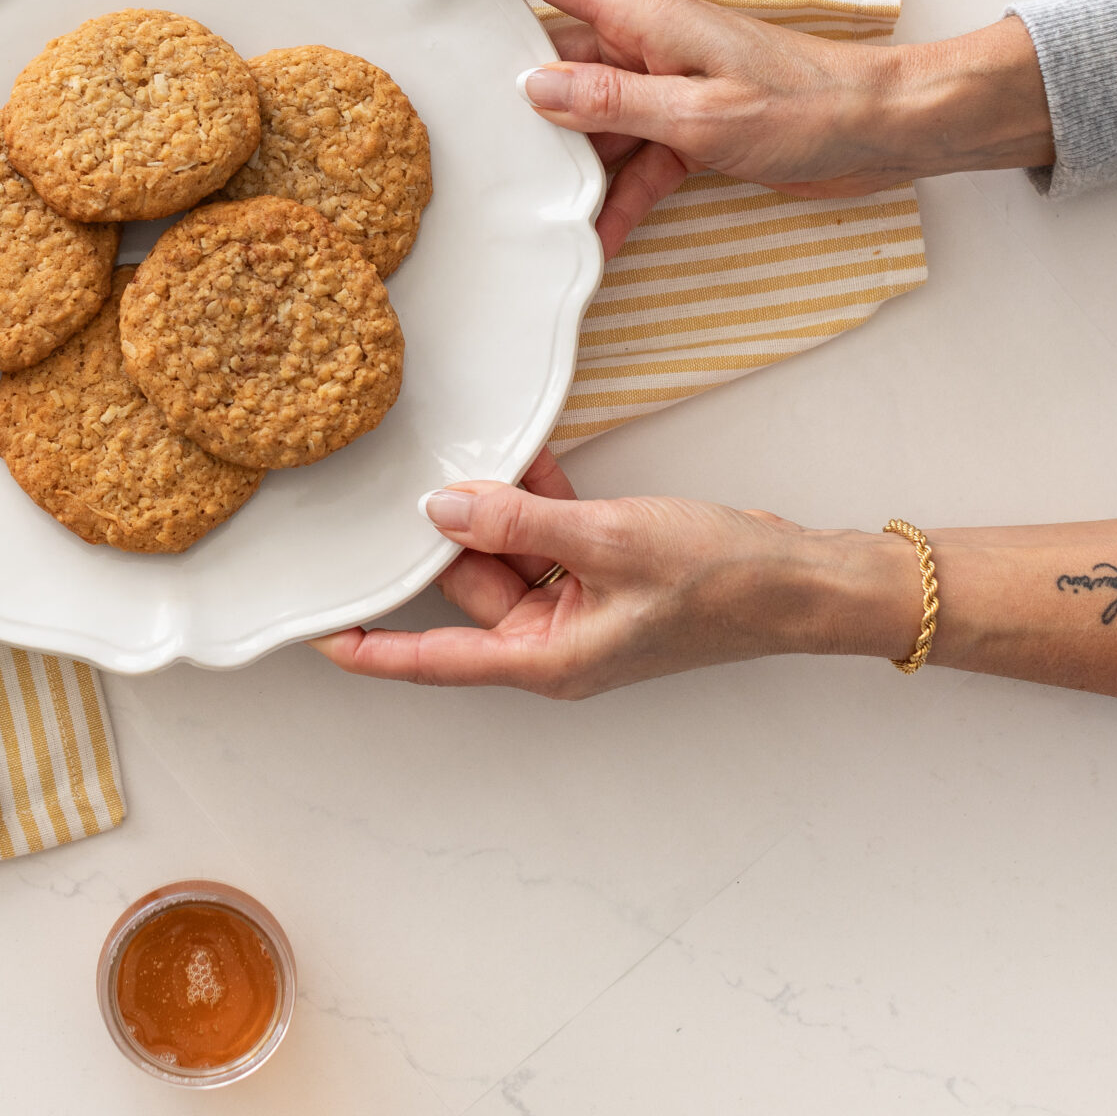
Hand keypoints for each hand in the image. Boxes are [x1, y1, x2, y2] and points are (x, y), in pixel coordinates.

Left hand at [314, 448, 852, 698]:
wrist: (801, 579)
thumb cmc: (718, 579)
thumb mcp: (610, 539)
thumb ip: (520, 521)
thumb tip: (445, 506)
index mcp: (545, 659)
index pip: (432, 660)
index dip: (371, 649)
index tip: (315, 634)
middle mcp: (554, 642)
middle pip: (470, 591)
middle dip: (452, 534)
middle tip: (421, 476)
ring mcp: (581, 609)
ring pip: (509, 555)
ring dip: (501, 507)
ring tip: (488, 454)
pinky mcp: (606, 575)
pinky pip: (549, 537)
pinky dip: (538, 501)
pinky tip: (529, 455)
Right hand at [476, 0, 1052, 254]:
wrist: (884, 134)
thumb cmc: (806, 105)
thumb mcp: (699, 111)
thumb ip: (613, 100)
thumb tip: (532, 86)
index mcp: (646, 17)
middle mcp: (647, 45)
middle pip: (558, 59)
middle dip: (509, 88)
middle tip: (449, 115)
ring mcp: (667, 88)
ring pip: (591, 121)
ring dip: (566, 162)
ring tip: (519, 199)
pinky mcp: (690, 131)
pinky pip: (635, 163)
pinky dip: (617, 199)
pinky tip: (595, 238)